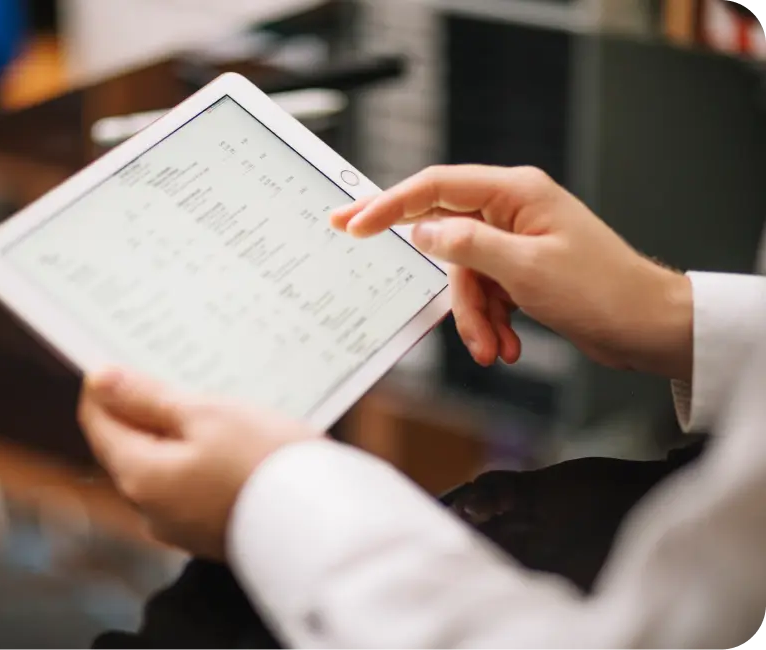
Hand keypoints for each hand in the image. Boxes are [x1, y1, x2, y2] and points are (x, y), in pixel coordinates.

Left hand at [77, 369, 320, 559]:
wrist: (324, 524)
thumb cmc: (266, 461)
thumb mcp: (207, 415)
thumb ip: (149, 398)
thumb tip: (100, 379)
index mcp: (140, 477)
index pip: (98, 423)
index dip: (105, 387)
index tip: (122, 355)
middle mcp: (150, 509)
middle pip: (129, 446)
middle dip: (144, 408)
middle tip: (174, 371)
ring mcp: (181, 525)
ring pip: (163, 465)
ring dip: (176, 433)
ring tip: (210, 402)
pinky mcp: (210, 531)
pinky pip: (191, 485)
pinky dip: (199, 458)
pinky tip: (230, 439)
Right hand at [330, 165, 692, 381]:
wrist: (647, 326)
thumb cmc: (603, 291)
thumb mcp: (525, 269)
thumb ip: (467, 245)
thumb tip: (422, 230)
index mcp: (515, 192)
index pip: (436, 187)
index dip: (388, 205)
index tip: (353, 222)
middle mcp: (513, 210)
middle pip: (448, 236)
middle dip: (444, 283)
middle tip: (380, 270)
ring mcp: (518, 240)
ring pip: (467, 275)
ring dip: (474, 316)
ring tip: (494, 347)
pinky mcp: (523, 269)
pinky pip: (487, 291)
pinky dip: (491, 321)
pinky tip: (507, 344)